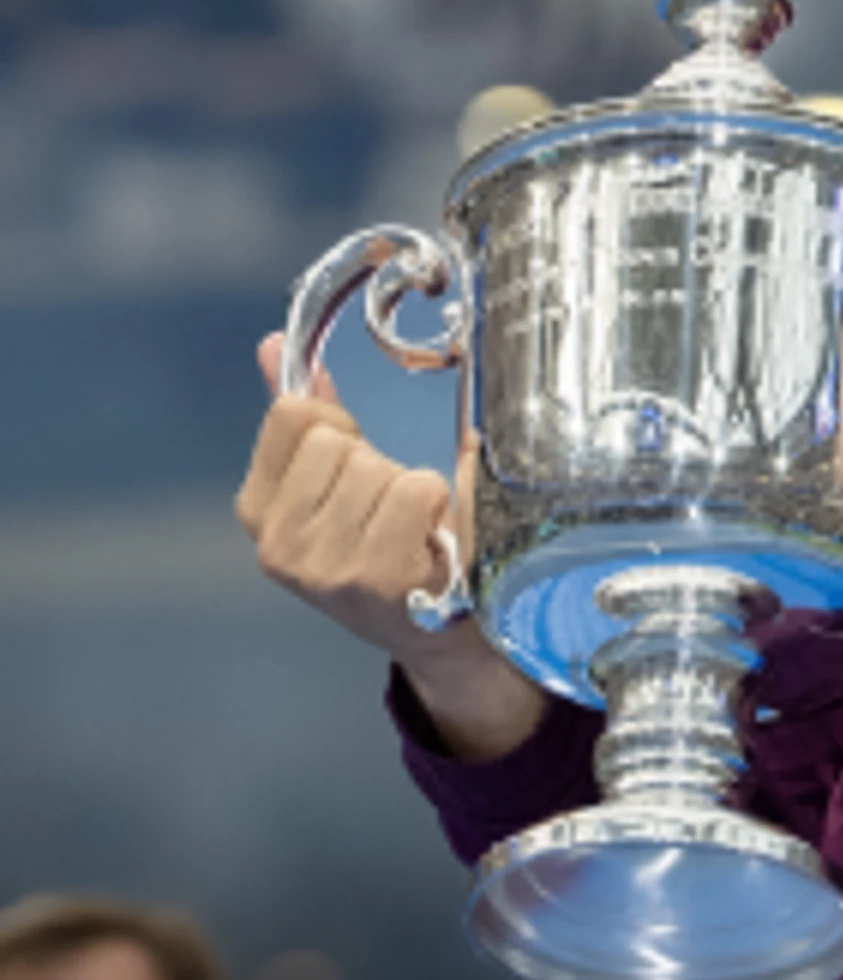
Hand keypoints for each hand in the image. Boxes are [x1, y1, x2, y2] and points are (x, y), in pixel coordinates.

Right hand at [239, 335, 545, 756]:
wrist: (447, 635)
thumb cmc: (397, 545)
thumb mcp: (340, 482)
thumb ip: (310, 416)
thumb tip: (273, 345)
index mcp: (259, 510)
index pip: (292, 415)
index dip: (340, 425)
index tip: (361, 459)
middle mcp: (279, 543)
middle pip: (338, 440)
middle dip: (379, 463)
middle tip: (393, 510)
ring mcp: (321, 565)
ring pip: (378, 466)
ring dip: (413, 489)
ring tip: (415, 531)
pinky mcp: (371, 579)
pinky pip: (413, 491)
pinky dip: (436, 506)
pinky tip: (433, 543)